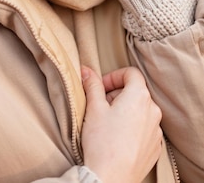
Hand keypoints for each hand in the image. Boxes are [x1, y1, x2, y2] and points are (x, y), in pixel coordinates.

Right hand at [81, 66, 162, 182]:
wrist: (111, 178)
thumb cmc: (102, 142)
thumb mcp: (93, 107)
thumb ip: (92, 84)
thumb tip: (87, 70)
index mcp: (139, 96)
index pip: (131, 73)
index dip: (114, 76)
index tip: (101, 88)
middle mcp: (153, 111)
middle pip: (135, 91)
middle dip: (117, 94)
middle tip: (100, 105)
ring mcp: (156, 131)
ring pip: (140, 111)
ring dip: (125, 111)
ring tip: (107, 124)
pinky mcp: (155, 147)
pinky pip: (144, 129)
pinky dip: (132, 127)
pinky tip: (117, 138)